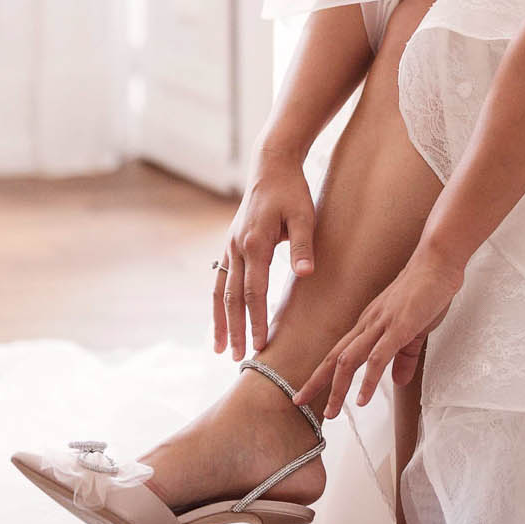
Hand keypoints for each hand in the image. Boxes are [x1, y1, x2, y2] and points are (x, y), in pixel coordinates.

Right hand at [215, 153, 316, 359]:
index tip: (259, 344)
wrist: (271, 166)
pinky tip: (220, 320)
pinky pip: (220, 280)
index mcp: (256, 243)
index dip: (256, 319)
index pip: (255, 291)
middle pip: (234, 297)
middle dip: (235, 329)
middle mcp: (237, 247)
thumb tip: (306, 274)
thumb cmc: (293, 191)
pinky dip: (218, 303)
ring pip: (221, 291)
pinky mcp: (230, 245)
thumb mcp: (305, 215)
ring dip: (220, 321)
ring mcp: (230, 246)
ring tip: (219, 348)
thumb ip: (304, 246)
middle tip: (239, 358)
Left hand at [295, 245, 465, 418]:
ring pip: (349, 360)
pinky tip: (363, 400)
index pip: (339, 352)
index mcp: (369, 323)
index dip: (322, 374)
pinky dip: (368, 381)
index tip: (307, 391)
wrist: (438, 260)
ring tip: (331, 413)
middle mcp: (368, 324)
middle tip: (298, 403)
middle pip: (334, 357)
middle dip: (315, 382)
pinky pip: (378, 357)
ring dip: (337, 388)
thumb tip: (398, 380)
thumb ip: (405, 356)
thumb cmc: (427, 289)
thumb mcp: (415, 329)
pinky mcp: (399, 327)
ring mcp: (381, 325)